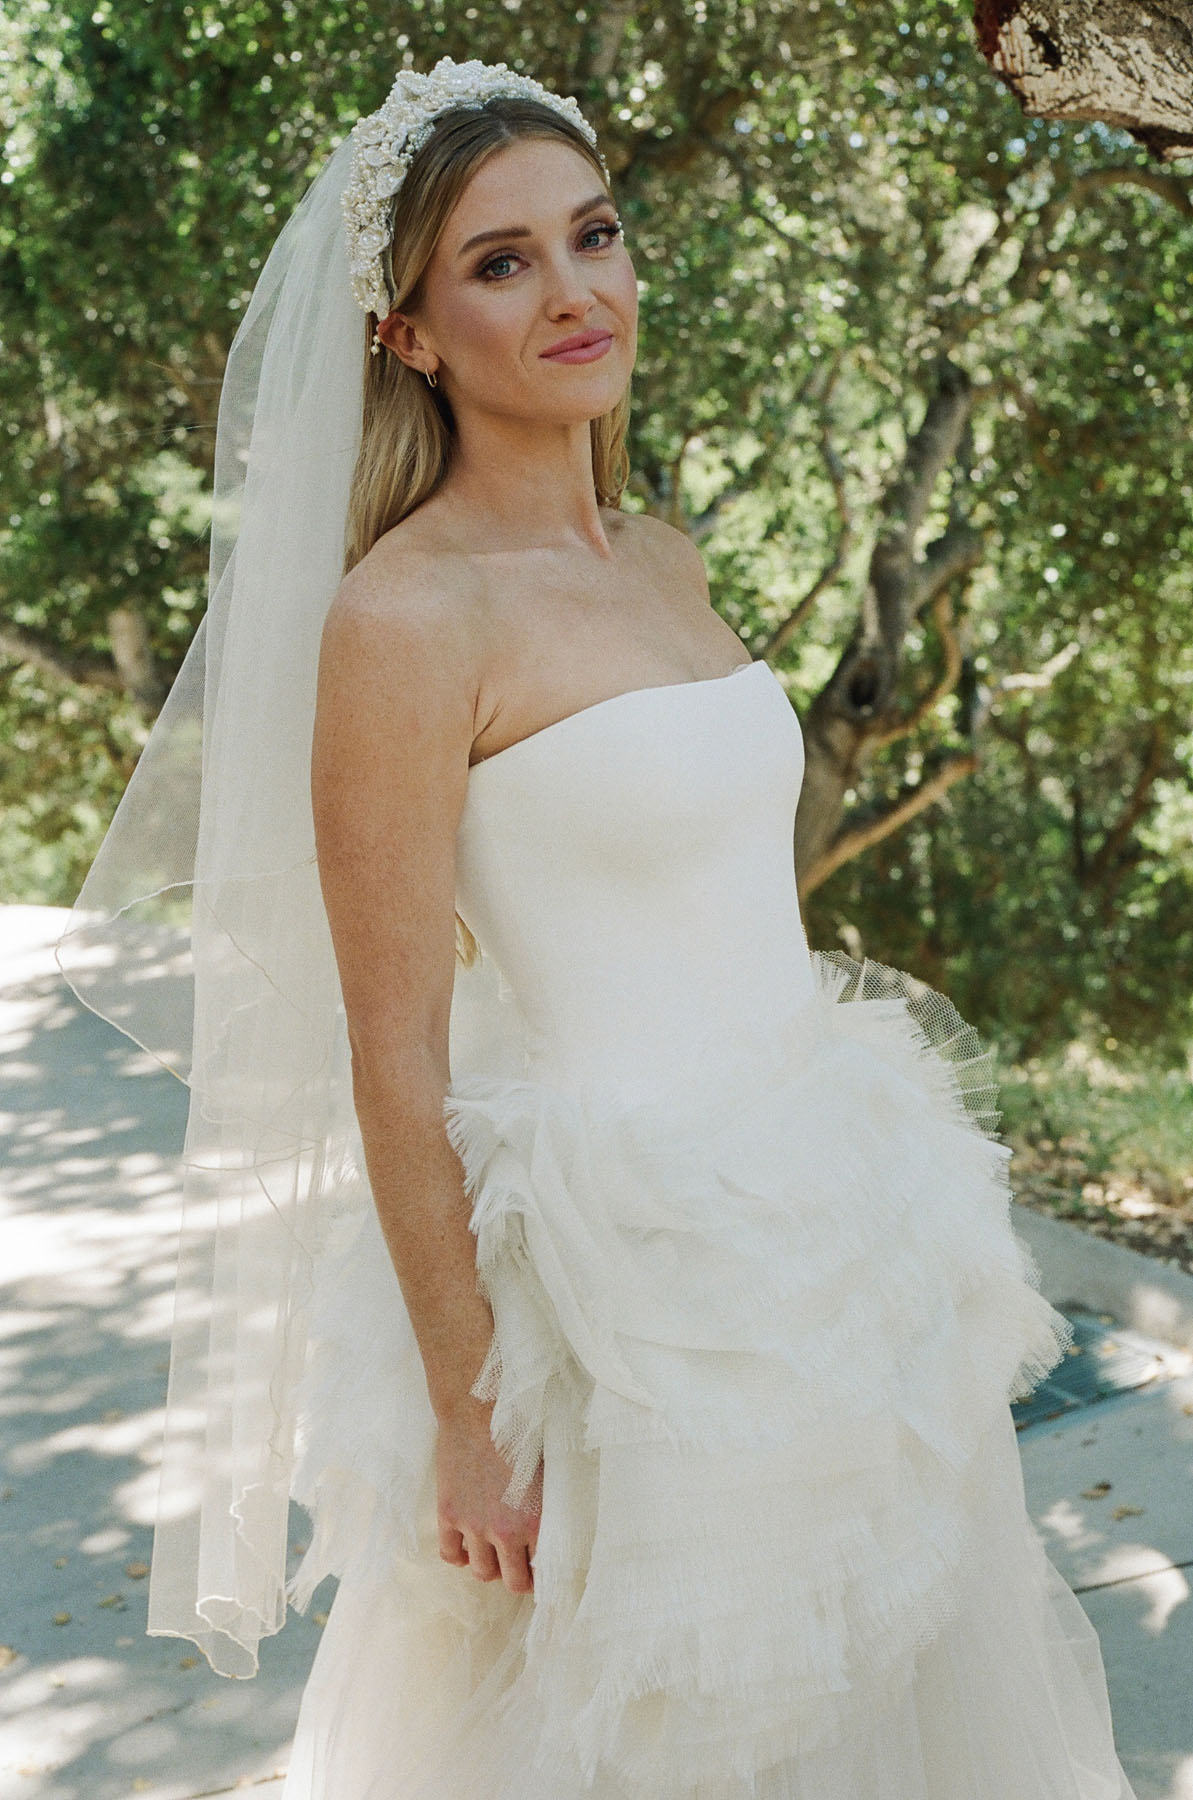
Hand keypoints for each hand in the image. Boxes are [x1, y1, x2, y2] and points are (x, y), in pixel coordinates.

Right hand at [435, 1393, 541, 1594]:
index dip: (544, 1571)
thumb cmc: (519, 1429)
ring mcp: (473, 1526)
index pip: (543, 1568)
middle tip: (520, 1570)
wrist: (477, 1409)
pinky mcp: (448, 1515)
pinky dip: (458, 1557)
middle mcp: (505, 1531)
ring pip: (482, 1572)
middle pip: (513, 1582)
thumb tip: (555, 1522)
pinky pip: (450, 1555)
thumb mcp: (547, 1467)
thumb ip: (548, 1503)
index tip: (542, 1568)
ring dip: (489, 1568)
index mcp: (536, 1519)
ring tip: (493, 1555)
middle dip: (519, 1579)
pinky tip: (465, 1547)